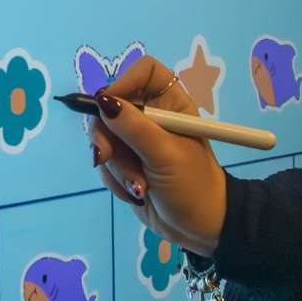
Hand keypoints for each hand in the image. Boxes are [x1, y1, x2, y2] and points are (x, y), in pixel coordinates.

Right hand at [86, 54, 227, 255]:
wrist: (199, 228)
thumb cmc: (194, 186)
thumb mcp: (165, 155)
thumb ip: (134, 128)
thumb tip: (102, 101)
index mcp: (171, 103)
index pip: (143, 71)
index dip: (124, 81)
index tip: (109, 105)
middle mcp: (151, 116)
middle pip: (111, 105)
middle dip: (107, 136)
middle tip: (105, 156)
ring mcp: (135, 140)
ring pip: (103, 137)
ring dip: (116, 166)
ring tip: (140, 187)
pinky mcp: (124, 163)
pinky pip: (104, 162)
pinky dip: (115, 179)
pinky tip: (135, 193)